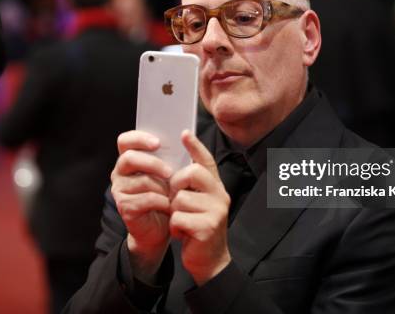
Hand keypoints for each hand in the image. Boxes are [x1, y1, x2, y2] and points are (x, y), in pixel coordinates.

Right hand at [111, 130, 173, 281]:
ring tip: (173, 194)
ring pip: (142, 181)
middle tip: (170, 172)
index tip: (158, 143)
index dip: (139, 138)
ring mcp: (120, 190)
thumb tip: (184, 135)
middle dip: (153, 163)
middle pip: (130, 158)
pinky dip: (162, 202)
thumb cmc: (167, 195)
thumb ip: (171, 156)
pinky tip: (169, 205)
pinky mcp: (124, 207)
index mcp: (129, 159)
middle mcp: (120, 172)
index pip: (125, 141)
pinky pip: (146, 199)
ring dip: (162, 187)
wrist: (162, 227)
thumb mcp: (170, 174)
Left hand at [169, 130, 230, 284]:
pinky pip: (179, 218)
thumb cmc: (199, 229)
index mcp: (216, 187)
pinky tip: (183, 234)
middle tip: (176, 200)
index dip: (195, 146)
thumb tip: (176, 168)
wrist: (210, 262)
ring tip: (182, 222)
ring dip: (174, 212)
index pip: (206, 161)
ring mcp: (216, 211)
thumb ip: (192, 187)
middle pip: (191, 173)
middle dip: (176, 185)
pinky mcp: (208, 227)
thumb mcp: (199, 204)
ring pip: (181, 198)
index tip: (184, 133)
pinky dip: (175, 228)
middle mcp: (220, 195)